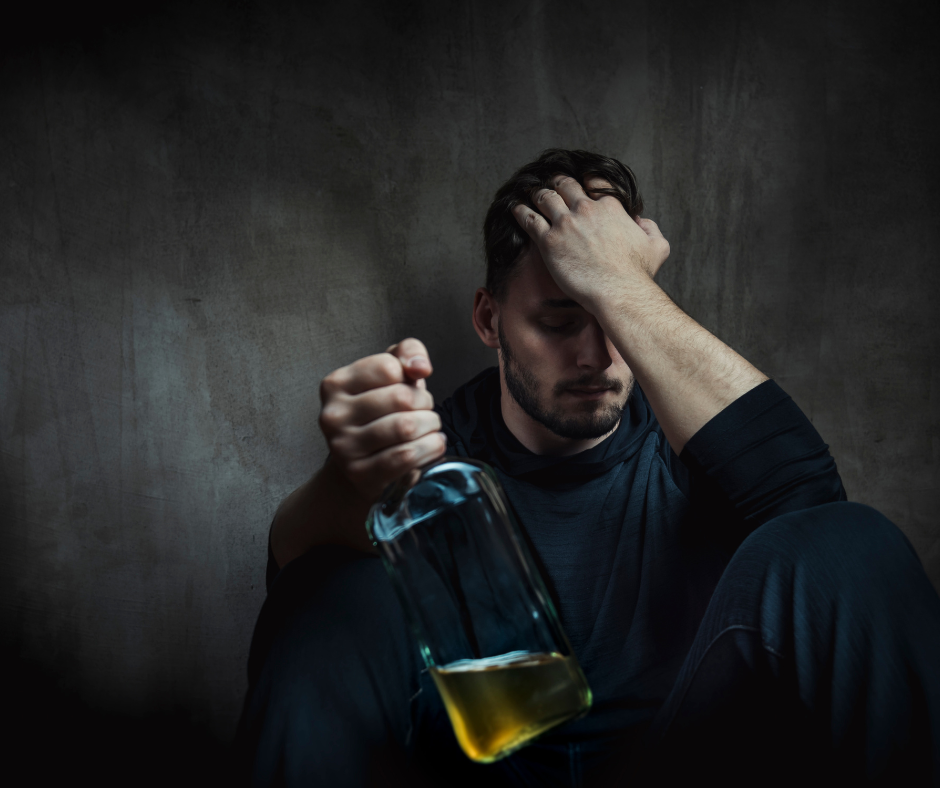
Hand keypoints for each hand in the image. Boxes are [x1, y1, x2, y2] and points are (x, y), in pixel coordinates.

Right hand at [318, 338, 446, 501]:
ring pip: (406, 427)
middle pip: (402, 398)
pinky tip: (432, 446)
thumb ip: (407, 353)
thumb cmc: (380, 412)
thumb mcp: (390, 374)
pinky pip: (407, 457)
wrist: (362, 462)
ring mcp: (343, 447)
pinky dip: (430, 449)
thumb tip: (420, 367)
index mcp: (336, 384)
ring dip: (431, 427)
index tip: (410, 386)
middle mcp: (333, 415)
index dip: (410, 376)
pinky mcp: (361, 473)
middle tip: (425, 411)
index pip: (389, 367)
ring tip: (430, 428)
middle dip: (426, 403)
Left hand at [511, 175, 669, 309]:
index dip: (585, 181)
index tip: (579, 185)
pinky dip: (521, 211)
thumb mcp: (657, 245)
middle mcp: (586, 209)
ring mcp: (565, 223)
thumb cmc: (637, 273)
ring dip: (537, 194)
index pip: (594, 182)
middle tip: (551, 184)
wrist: (618, 292)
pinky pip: (529, 219)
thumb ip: (650, 228)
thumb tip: (641, 221)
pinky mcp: (549, 241)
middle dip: (557, 183)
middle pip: (565, 185)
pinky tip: (516, 208)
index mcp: (610, 207)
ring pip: (545, 197)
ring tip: (532, 194)